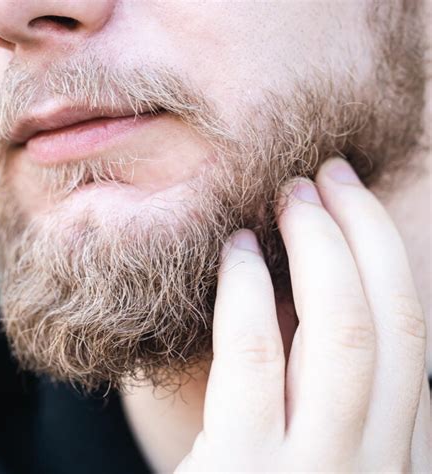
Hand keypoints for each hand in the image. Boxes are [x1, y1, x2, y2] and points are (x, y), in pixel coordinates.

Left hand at [176, 158, 430, 471]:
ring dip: (322, 246)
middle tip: (328, 174)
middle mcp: (379, 465)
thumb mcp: (309, 443)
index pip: (412, 336)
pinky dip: (250, 291)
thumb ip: (324, 381)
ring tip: (292, 193)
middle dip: (366, 233)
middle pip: (394, 320)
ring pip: (346, 333)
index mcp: (397, 454)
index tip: (353, 202)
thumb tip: (307, 284)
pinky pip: (257, 359)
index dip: (387, 256)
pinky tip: (237, 248)